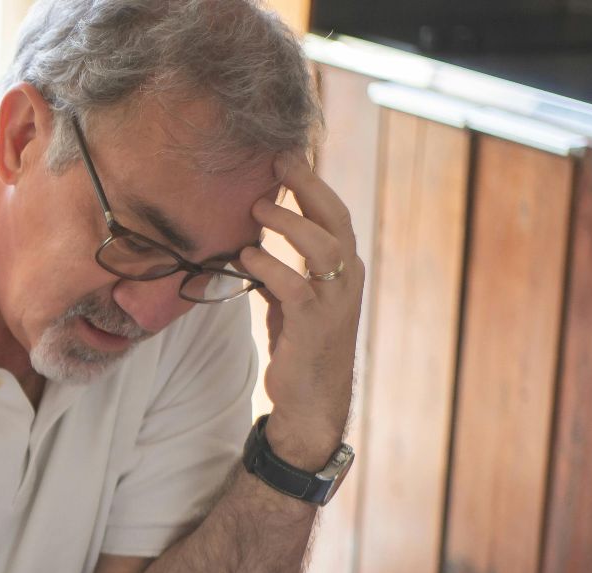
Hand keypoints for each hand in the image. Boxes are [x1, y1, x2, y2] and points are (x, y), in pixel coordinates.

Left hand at [242, 153, 364, 466]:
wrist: (312, 398)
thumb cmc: (301, 345)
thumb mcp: (293, 299)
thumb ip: (282, 270)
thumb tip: (249, 243)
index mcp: (344, 266)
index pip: (333, 212)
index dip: (311, 182)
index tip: (285, 156)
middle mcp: (346, 277)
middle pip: (335, 217)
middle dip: (308, 185)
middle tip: (277, 163)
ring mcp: (335, 300)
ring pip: (322, 246)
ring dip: (288, 223)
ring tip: (257, 209)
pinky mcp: (314, 324)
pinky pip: (294, 286)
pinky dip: (268, 267)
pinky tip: (245, 257)